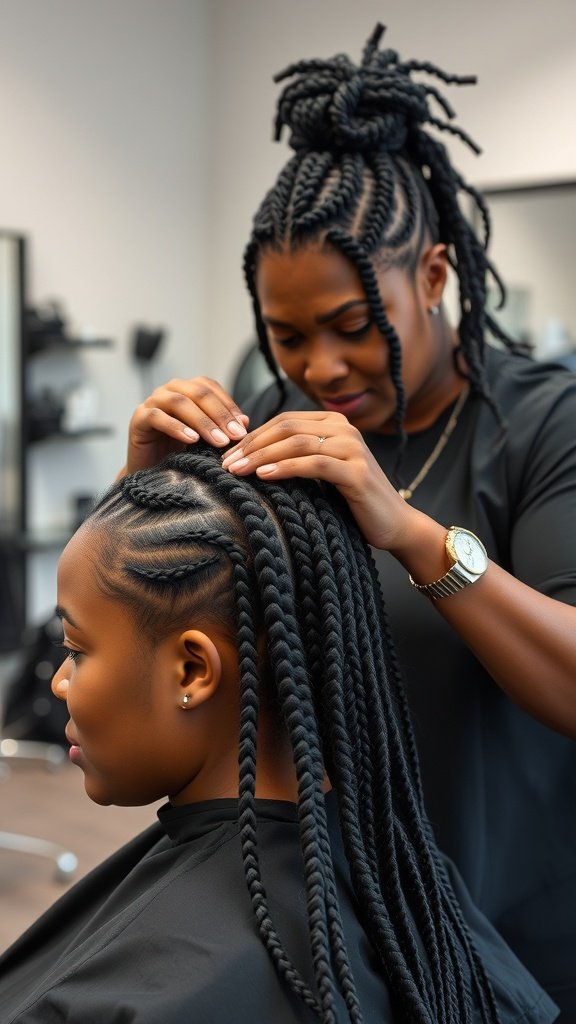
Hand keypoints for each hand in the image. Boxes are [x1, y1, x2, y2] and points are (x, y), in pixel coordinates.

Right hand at [122, 377, 248, 474]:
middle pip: (198, 393)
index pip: (210, 387)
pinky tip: (192, 440)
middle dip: (220, 414)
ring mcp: (151, 403)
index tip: (244, 426)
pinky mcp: (138, 419)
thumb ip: (222, 428)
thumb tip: (245, 421)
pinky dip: (177, 427)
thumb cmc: (179, 454)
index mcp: (186, 390)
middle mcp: (168, 391)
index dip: (228, 405)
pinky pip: (157, 417)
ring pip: (179, 402)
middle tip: (236, 435)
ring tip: (219, 441)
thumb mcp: (206, 440)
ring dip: (203, 421)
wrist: (151, 474)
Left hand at [221, 411, 416, 550]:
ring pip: (297, 443)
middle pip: (286, 428)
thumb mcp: (321, 472)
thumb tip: (250, 456)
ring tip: (238, 470)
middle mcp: (345, 429)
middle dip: (251, 445)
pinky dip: (286, 468)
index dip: (252, 436)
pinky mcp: (357, 472)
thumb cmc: (352, 501)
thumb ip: (297, 457)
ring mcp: (353, 449)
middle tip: (226, 464)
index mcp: (334, 423)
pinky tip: (265, 475)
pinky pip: (314, 465)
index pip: (283, 421)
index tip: (227, 455)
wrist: (393, 524)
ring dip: (262, 456)